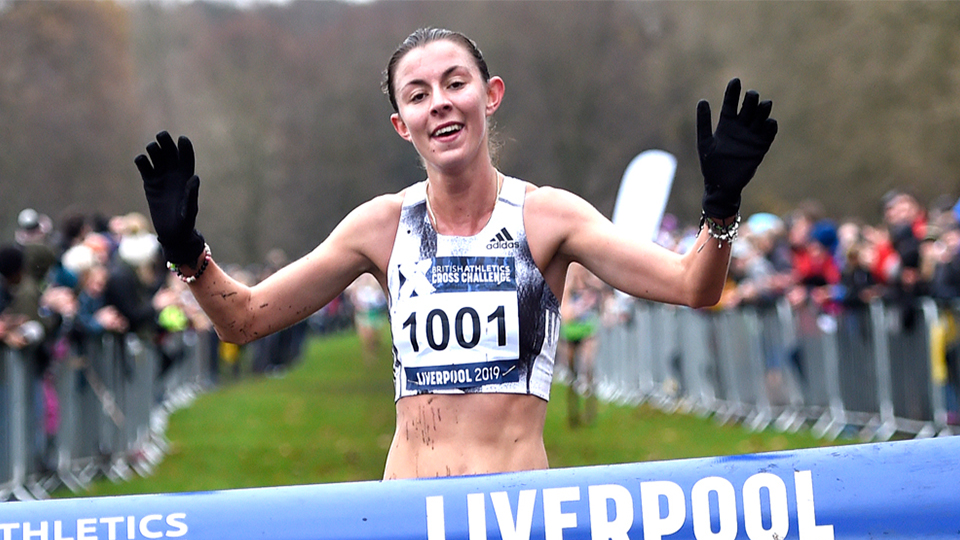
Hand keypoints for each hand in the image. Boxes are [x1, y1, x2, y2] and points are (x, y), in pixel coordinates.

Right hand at [135, 131, 204, 265]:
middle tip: (161, 136)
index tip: (181, 139)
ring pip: (155, 154)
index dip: (184, 146)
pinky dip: (141, 160)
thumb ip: (191, 194)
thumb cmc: (185, 222)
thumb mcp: (190, 209)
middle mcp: (173, 173)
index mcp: (186, 176)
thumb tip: (194, 177)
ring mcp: (160, 176)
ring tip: (152, 152)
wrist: (172, 233)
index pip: (186, 156)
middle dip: (165, 141)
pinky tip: (142, 162)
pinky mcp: (148, 182)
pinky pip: (144, 166)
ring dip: (153, 148)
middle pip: (169, 150)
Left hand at [697, 78, 777, 218]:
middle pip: (749, 106)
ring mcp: (752, 136)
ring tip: (763, 104)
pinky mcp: (761, 147)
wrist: (721, 185)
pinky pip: (769, 133)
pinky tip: (769, 122)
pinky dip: (770, 126)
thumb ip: (704, 123)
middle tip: (751, 96)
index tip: (735, 80)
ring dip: (763, 109)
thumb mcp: (705, 142)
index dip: (733, 91)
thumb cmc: (710, 165)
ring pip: (761, 116)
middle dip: (751, 99)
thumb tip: (702, 100)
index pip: (731, 103)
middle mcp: (740, 127)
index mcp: (726, 124)